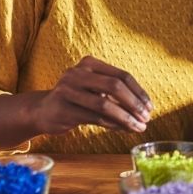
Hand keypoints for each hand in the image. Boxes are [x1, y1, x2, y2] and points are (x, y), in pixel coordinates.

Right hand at [32, 56, 152, 134]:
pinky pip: (95, 119)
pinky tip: (124, 129)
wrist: (42, 110)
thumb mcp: (94, 88)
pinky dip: (113, 124)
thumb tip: (144, 108)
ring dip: (126, 118)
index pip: (122, 75)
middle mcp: (77, 73)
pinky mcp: (64, 110)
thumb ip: (115, 93)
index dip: (139, 92)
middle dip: (134, 104)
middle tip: (146, 118)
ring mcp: (68, 91)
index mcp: (90, 64)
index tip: (150, 107)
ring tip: (139, 127)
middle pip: (115, 87)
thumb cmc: (76, 99)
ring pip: (105, 105)